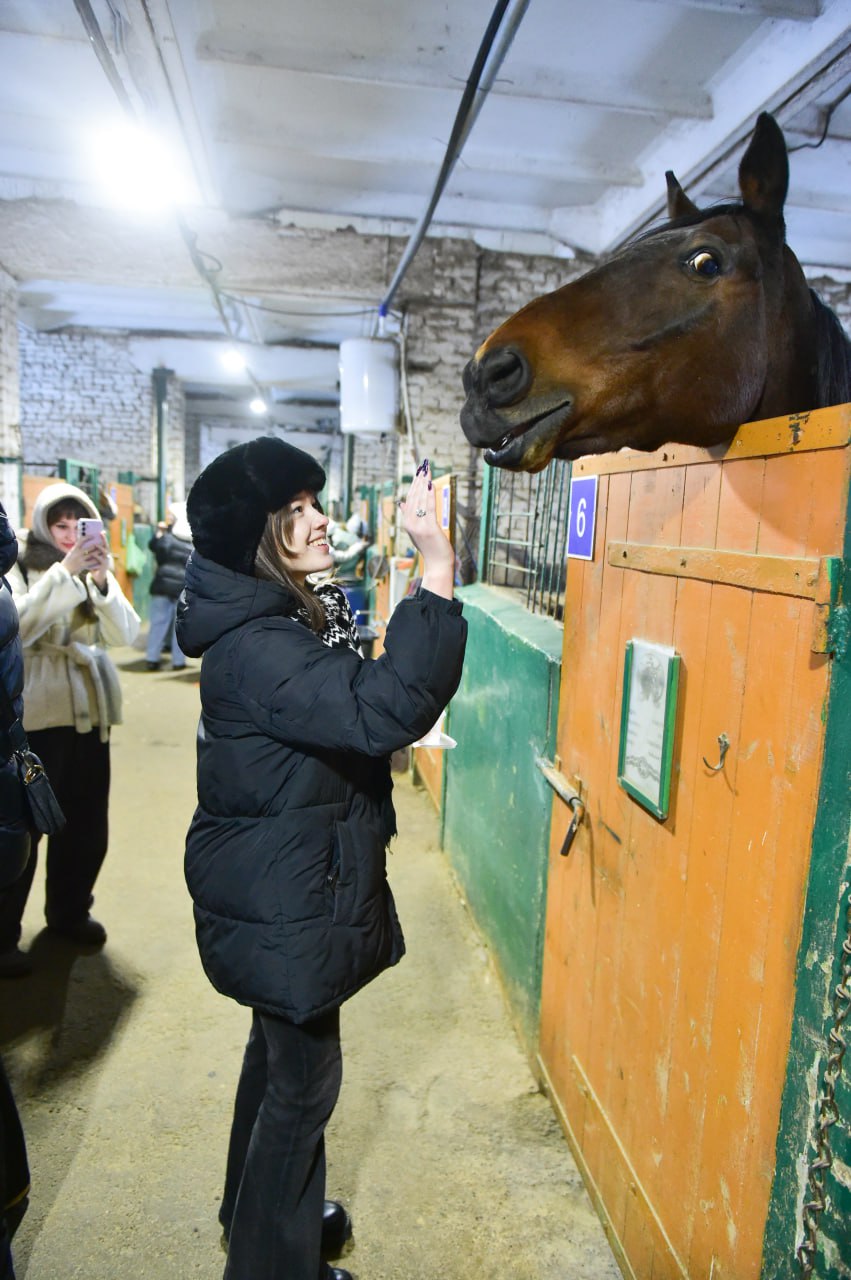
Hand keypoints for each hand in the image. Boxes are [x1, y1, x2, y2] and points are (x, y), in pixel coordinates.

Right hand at [63, 530, 107, 586]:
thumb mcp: (71, 553)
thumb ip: (77, 548)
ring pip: (92, 554)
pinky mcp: (82, 565)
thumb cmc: (68, 561)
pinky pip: (92, 562)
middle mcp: (77, 553)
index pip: (81, 540)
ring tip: (103, 550)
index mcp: (74, 549)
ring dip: (98, 552)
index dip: (88, 537)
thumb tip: (83, 542)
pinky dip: (97, 560)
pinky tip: (101, 559)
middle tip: (102, 543)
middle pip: (89, 547)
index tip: (93, 536)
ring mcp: (80, 559)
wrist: (64, 571)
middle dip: (97, 545)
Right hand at [398, 459, 453, 597]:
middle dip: (419, 479)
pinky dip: (430, 494)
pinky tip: (431, 483)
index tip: (418, 471)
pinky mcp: (429, 528)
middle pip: (414, 496)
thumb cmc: (430, 548)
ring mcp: (419, 526)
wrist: (437, 565)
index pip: (410, 499)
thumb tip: (402, 503)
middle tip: (423, 465)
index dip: (414, 484)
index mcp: (407, 522)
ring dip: (424, 482)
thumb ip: (409, 516)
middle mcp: (410, 523)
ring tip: (427, 469)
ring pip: (421, 499)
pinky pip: (429, 507)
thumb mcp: (417, 531)